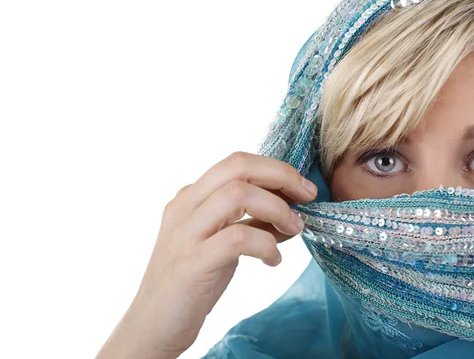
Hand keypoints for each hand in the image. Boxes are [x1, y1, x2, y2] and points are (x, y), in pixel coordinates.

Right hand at [96, 151, 317, 358]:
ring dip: (276, 209)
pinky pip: (237, 239)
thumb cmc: (191, 283)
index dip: (275, 168)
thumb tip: (292, 215)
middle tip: (306, 197)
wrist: (152, 325)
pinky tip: (272, 261)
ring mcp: (185, 233)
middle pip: (237, 167)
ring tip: (293, 229)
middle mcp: (184, 207)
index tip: (302, 187)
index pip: (236, 162)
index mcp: (191, 197)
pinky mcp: (191, 263)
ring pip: (237, 195)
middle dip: (280, 176)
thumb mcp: (220, 243)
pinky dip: (266, 245)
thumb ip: (251, 224)